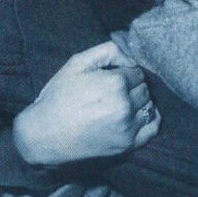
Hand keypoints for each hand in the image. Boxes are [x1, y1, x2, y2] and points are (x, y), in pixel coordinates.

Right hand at [13, 40, 159, 165]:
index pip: (136, 71)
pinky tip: (138, 115)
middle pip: (144, 88)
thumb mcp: (78, 63)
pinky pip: (152, 129)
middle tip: (115, 90)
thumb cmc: (59, 95)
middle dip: (133, 86)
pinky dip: (150, 119)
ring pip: (149, 106)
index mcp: (115, 83)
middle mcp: (125, 106)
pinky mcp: (127, 146)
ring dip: (139, 102)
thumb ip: (109, 51)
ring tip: (121, 103)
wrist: (45, 134)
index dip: (125, 71)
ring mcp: (127, 128)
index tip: (111, 77)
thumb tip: (132, 57)